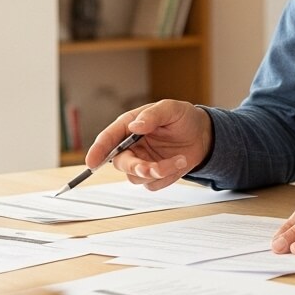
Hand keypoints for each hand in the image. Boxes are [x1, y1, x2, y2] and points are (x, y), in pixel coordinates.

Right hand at [85, 99, 211, 190]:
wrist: (203, 134)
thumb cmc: (183, 118)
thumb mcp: (170, 109)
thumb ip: (152, 116)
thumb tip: (134, 126)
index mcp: (129, 126)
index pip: (108, 139)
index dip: (97, 150)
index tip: (92, 161)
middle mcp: (131, 146)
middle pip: (120, 163)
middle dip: (136, 167)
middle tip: (153, 167)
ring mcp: (141, 161)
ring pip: (136, 177)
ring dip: (158, 172)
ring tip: (180, 158)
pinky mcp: (153, 175)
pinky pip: (153, 185)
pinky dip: (168, 177)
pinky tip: (179, 162)